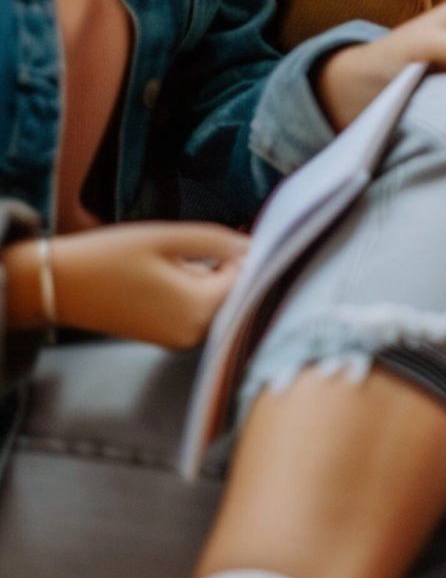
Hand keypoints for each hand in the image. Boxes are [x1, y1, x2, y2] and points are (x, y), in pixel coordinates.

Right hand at [50, 223, 247, 348]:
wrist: (60, 286)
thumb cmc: (111, 256)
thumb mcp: (168, 238)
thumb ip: (219, 241)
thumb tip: (254, 246)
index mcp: (199, 310)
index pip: (248, 276)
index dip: (241, 252)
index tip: (224, 236)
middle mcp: (196, 334)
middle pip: (236, 291)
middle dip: (227, 266)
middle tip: (195, 247)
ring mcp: (182, 341)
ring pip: (218, 300)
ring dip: (211, 277)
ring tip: (177, 262)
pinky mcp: (169, 339)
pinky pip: (199, 310)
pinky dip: (195, 291)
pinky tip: (170, 277)